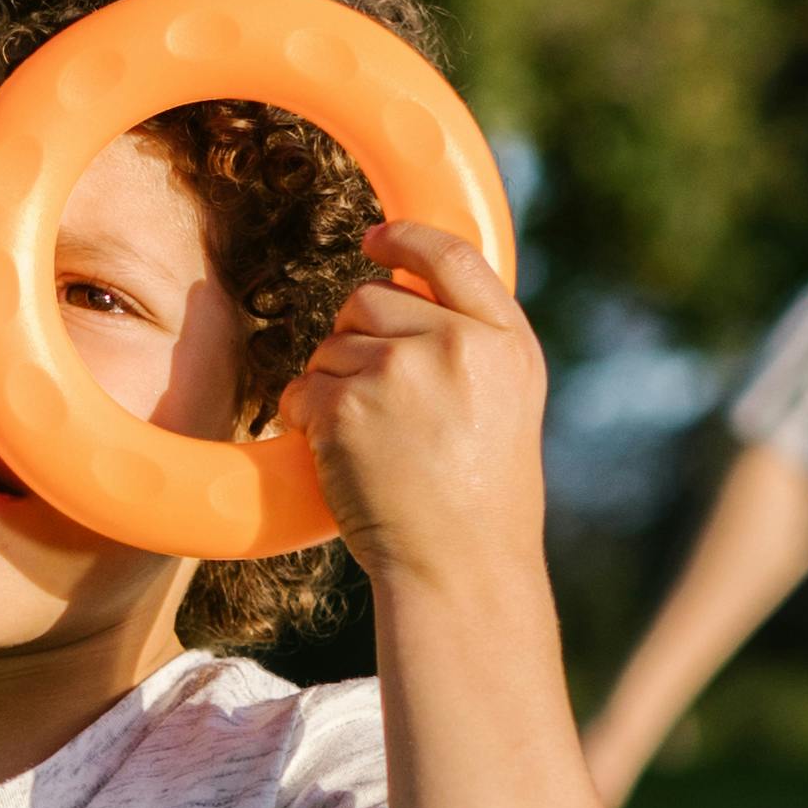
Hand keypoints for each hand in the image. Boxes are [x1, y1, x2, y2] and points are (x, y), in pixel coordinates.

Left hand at [295, 221, 547, 593]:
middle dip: (356, 336)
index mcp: (505, 342)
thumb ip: (470, 344)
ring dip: (331, 384)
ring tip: (368, 441)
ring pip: (330, 344)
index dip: (406, 239)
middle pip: (371, 297)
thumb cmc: (480, 502)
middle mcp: (456, 345)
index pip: (451, 257)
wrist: (459, 570)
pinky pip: (301, 388)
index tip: (375, 237)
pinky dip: (304, 418)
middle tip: (375, 399)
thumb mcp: (506, 405)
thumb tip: (402, 290)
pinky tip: (336, 455)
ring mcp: (400, 371)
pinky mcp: (348, 406)